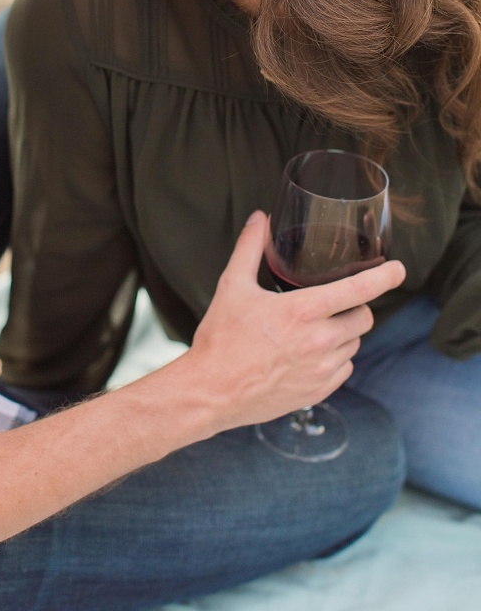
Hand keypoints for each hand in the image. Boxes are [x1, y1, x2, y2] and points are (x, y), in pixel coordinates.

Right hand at [182, 210, 405, 432]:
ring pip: (355, 344)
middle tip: (331, 304)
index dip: (385, 277)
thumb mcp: (232, 286)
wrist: (211, 392)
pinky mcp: (318, 392)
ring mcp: (321, 370)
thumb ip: (249, 248)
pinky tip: (310, 354)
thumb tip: (259, 219)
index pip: (359, 289)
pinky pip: (344, 369)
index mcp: (303, 311)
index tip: (399, 269)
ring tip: (313, 330)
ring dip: (343, 333)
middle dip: (354, 306)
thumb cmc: (221, 338)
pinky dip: (335, 359)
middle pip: (364, 317)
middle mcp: (319, 341)